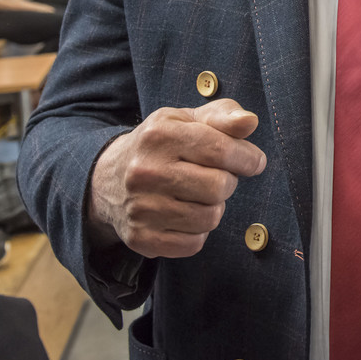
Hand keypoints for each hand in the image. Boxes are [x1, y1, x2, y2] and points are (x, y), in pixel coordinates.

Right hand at [87, 99, 266, 257]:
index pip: (221, 150)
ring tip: (197, 195)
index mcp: (159, 135)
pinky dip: (198, 232)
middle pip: (219, 187)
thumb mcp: (186, 120)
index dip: (247, 158)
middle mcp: (145, 171)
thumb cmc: (161, 146)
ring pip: (210, 218)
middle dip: (227, 182)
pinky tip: (185, 215)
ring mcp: (140, 207)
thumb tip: (250, 121)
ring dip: (214, 207)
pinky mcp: (140, 238)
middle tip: (215, 177)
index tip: (253, 161)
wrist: (107, 179)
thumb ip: (223, 116)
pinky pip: (193, 243)